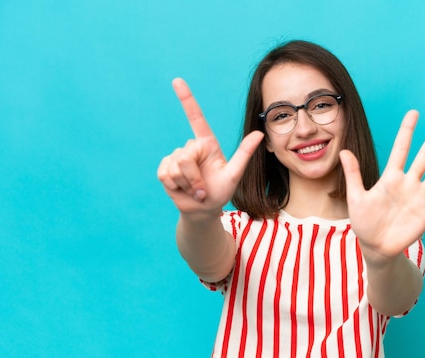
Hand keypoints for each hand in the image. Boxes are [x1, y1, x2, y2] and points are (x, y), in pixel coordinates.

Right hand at [157, 78, 263, 215]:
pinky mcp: (164, 169)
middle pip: (185, 156)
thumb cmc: (220, 192)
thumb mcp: (234, 174)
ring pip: (176, 167)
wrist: (203, 210)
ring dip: (187, 184)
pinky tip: (181, 190)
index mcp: (207, 144)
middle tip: (202, 189)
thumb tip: (259, 133)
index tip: (177, 81)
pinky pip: (166, 174)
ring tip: (195, 191)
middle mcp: (190, 147)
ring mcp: (175, 158)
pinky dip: (176, 187)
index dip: (186, 99)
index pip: (195, 118)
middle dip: (194, 177)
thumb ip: (245, 153)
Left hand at [339, 110, 424, 260]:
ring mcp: (420, 196)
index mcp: (391, 177)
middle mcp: (408, 183)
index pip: (401, 149)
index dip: (407, 131)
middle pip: (424, 156)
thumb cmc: (364, 222)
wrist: (375, 247)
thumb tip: (344, 151)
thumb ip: (353, 174)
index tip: (414, 113)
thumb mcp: (356, 197)